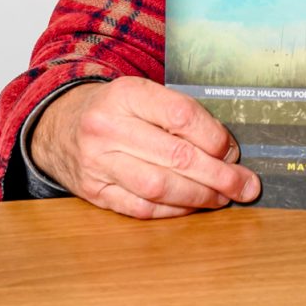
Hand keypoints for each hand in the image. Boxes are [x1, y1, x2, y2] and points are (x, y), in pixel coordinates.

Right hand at [29, 77, 261, 218]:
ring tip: (224, 198)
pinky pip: (141, 208)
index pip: (182, 116)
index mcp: (127, 94)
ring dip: (199, 197)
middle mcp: (108, 127)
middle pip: (176, 156)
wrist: (60, 125)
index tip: (234, 150)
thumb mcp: (144, 94)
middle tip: (246, 186)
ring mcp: (97, 163)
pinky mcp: (93, 192)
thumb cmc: (117, 109)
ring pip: (160, 187)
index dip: (215, 137)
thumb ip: (181, 115)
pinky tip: (193, 206)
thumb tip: (229, 151)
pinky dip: (173, 211)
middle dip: (219, 175)